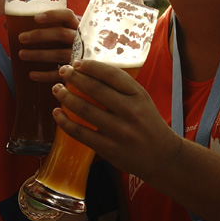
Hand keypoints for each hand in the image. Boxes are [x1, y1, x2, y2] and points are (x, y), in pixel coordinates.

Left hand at [17, 7, 78, 81]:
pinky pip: (60, 74)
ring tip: (21, 54)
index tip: (36, 18)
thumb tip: (7, 23)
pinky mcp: (75, 72)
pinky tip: (31, 75)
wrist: (83, 66)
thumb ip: (34, 26)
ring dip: (39, 55)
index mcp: (74, 25)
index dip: (53, 15)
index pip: (67, 15)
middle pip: (61, 34)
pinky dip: (45, 75)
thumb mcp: (54, 31)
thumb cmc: (62, 42)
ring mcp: (78, 56)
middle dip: (40, 35)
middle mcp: (79, 40)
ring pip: (60, 54)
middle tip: (21, 38)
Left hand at [51, 60, 181, 181]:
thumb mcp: (141, 100)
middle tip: (62, 72)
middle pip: (94, 89)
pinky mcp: (108, 149)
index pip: (111, 74)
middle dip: (73, 77)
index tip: (76, 63)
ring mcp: (119, 131)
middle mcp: (130, 112)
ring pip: (84, 109)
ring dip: (65, 97)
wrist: (162, 157)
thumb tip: (89, 70)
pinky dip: (65, 122)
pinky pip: (80, 133)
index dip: (90, 66)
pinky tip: (56, 113)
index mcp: (138, 95)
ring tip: (56, 89)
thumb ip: (121, 87)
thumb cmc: (147, 123)